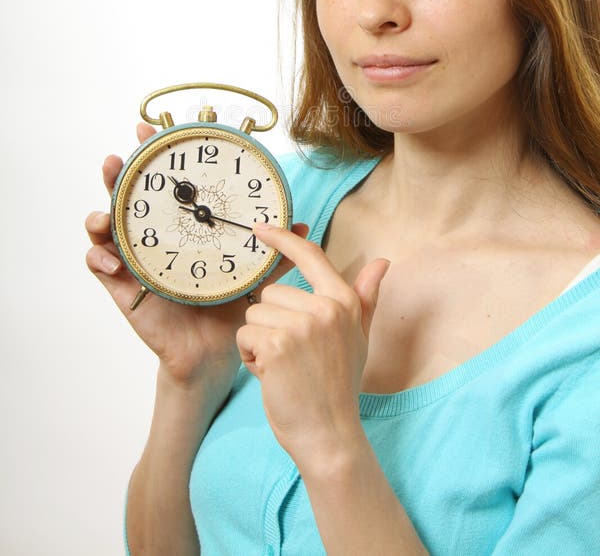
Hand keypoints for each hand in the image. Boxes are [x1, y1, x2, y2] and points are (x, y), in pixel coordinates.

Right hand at [85, 123, 290, 394]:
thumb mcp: (252, 276)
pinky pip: (102, 269)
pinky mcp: (125, 289)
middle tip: (118, 158)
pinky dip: (100, 260)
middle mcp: (155, 239)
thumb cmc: (229, 309)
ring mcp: (136, 262)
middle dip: (119, 174)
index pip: (168, 186)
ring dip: (100, 214)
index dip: (157, 157)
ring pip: (107, 229)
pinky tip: (110, 260)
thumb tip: (300, 225)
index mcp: (184, 229)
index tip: (152, 130)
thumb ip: (274, 252)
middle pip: (130, 198)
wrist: (214, 353)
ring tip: (105, 211)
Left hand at [236, 223, 389, 471]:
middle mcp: (325, 308)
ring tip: (283, 366)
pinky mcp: (277, 344)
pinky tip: (271, 376)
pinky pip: (245, 336)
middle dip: (271, 323)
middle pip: (271, 294)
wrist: (329, 433)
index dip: (283, 239)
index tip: (261, 229)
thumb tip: (382, 262)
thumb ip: (366, 297)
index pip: (310, 256)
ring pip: (255, 315)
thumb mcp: (358, 336)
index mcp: (343, 301)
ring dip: (259, 342)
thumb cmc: (338, 385)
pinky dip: (250, 358)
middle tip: (292, 355)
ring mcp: (302, 325)